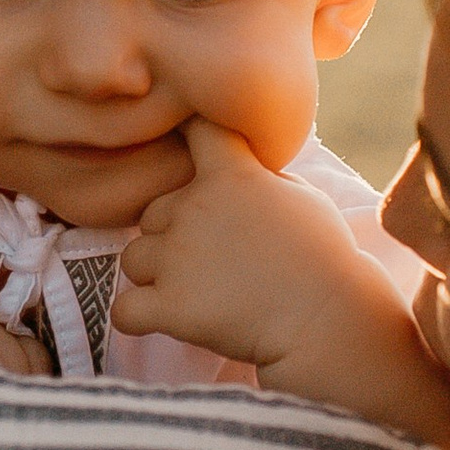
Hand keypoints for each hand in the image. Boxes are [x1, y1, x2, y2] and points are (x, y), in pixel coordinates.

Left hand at [112, 122, 392, 376]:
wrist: (327, 319)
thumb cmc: (324, 259)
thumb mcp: (302, 199)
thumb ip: (258, 179)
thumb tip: (236, 167)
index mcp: (231, 175)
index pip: (195, 130)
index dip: (186, 134)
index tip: (184, 145)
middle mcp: (195, 208)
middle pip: (152, 213)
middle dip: (172, 235)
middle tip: (212, 262)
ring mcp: (178, 258)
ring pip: (133, 260)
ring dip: (154, 276)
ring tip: (195, 292)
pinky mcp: (170, 306)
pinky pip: (123, 310)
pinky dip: (136, 317)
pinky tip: (162, 318)